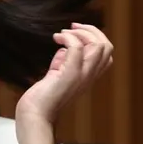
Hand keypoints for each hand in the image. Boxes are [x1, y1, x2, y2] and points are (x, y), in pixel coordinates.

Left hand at [15, 22, 112, 143]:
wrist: (35, 115)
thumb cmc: (41, 98)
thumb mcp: (56, 76)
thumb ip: (63, 62)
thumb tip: (63, 49)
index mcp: (88, 76)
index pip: (106, 53)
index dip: (95, 37)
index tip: (75, 32)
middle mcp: (90, 76)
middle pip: (107, 47)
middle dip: (91, 30)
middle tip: (72, 27)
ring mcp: (82, 76)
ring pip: (99, 46)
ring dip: (81, 33)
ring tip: (62, 34)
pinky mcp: (70, 74)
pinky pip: (77, 48)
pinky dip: (68, 38)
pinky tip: (56, 38)